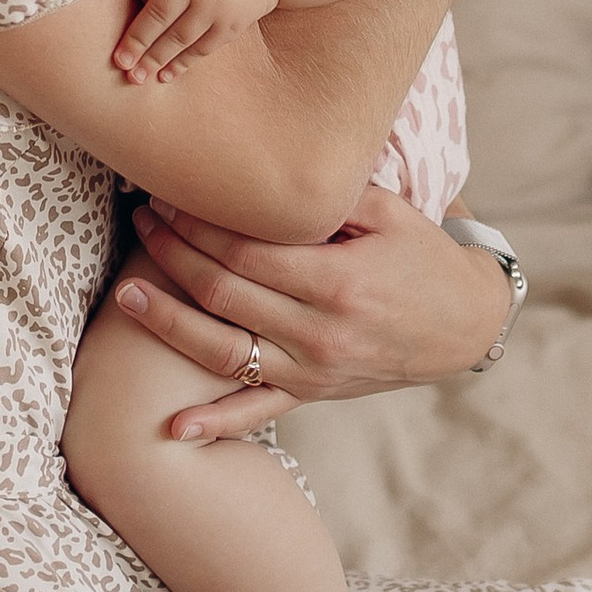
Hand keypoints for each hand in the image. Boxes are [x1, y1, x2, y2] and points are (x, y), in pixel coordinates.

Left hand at [110, 0, 279, 81]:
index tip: (125, 4)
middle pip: (156, 17)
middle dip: (135, 43)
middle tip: (119, 63)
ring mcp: (215, 5)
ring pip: (177, 38)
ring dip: (155, 60)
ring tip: (137, 77)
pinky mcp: (232, 23)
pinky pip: (202, 48)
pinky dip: (183, 63)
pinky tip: (166, 75)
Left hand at [111, 183, 516, 439]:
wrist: (465, 324)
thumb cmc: (424, 258)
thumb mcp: (390, 212)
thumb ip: (331, 192)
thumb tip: (266, 165)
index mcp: (337, 280)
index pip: (244, 248)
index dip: (196, 220)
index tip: (168, 193)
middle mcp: (319, 331)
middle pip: (223, 291)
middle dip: (171, 253)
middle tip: (141, 220)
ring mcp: (313, 369)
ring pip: (222, 351)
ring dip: (168, 323)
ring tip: (126, 294)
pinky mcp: (313, 392)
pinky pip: (256, 410)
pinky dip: (215, 422)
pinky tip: (174, 426)